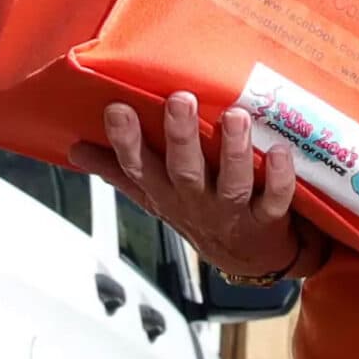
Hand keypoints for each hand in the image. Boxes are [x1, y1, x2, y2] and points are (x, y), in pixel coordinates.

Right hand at [72, 95, 304, 284]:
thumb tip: (76, 149)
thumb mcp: (154, 196)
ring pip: (231, 183)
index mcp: (166, 193)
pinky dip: (279, 177)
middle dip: (181, 137)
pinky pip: (276, 198)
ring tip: (236, 116)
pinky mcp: (269, 218)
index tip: (118, 108)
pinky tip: (282, 150)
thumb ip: (119, 171)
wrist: (248, 259)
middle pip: (184, 170)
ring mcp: (232, 211)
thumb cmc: (199, 214)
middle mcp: (196, 201)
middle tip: (181, 99)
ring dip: (233, 150)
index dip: (126, 141)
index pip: (139, 167)